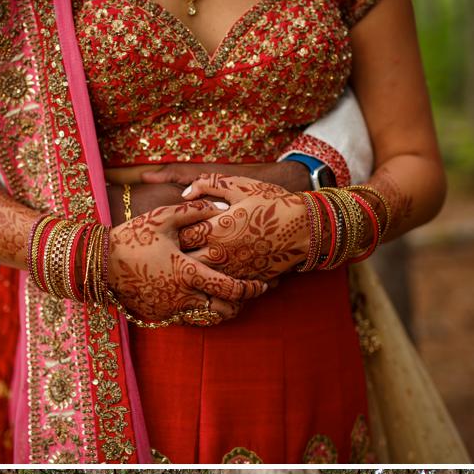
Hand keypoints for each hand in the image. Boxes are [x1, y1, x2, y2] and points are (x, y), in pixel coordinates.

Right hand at [106, 212, 256, 328]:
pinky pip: (189, 318)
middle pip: (224, 310)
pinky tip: (204, 298)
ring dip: (222, 310)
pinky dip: (201, 311)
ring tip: (232, 299)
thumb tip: (222, 206)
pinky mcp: (160, 315)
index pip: (228, 288)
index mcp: (187, 271)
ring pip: (208, 318)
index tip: (262, 284)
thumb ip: (195, 210)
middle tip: (251, 294)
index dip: (250, 288)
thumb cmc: (134, 236)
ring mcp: (171, 308)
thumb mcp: (164, 217)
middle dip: (242, 304)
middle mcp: (182, 295)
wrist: (101, 263)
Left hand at [174, 177, 319, 287]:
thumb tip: (185, 193)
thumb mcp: (240, 185)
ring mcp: (232, 271)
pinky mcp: (244, 282)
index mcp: (216, 228)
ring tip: (185, 264)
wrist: (303, 228)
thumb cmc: (271, 202)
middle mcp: (220, 253)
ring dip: (190, 271)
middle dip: (176, 254)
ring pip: (200, 278)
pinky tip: (208, 277)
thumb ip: (208, 184)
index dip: (171, 231)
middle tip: (171, 248)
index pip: (180, 234)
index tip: (169, 227)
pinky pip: (220, 288)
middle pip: (184, 260)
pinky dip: (210, 284)